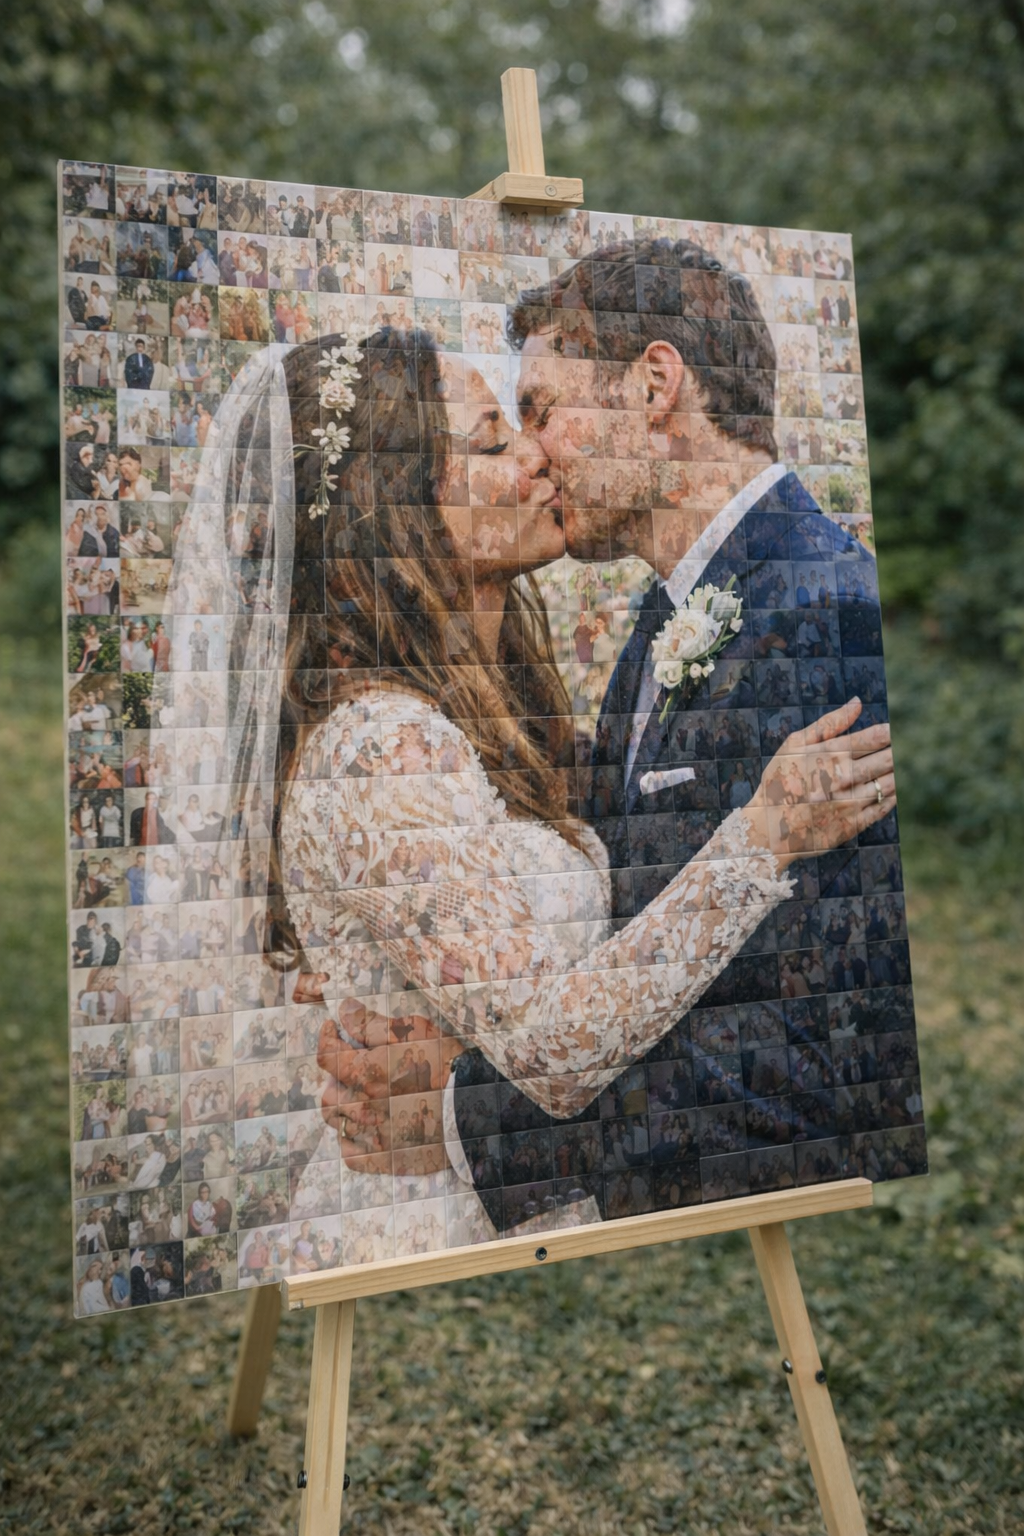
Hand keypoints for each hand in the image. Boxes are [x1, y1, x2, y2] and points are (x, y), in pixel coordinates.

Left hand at [315, 1011, 447, 1176]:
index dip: (326, 1038)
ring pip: (338, 1124)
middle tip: (354, 1068)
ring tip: (359, 1098)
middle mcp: (366, 1107)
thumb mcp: (414, 1031)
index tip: (332, 1029)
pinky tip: (365, 1128)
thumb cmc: (448, 1064)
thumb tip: (344, 1012)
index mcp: (369, 1073)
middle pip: (328, 1094)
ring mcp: (374, 1136)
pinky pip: (351, 1155)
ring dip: (343, 1109)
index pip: (328, 1056)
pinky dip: (352, 1141)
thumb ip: (373, 1025)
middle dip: (336, 1078)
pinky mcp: (386, 1159)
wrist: (477, 1107)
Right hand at [748, 698, 895, 865]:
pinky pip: (883, 807)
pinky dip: (891, 797)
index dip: (890, 733)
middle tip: (900, 749)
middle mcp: (844, 777)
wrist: (767, 827)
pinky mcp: (853, 824)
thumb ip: (828, 724)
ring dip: (897, 773)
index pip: (876, 737)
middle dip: (898, 752)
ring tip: (895, 768)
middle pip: (888, 759)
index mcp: (831, 754)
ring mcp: (850, 802)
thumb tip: (857, 702)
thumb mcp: (794, 746)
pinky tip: (889, 791)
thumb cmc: (779, 781)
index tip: (894, 732)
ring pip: (889, 783)